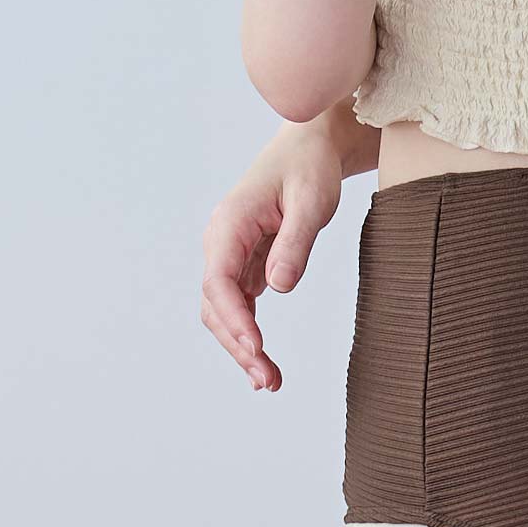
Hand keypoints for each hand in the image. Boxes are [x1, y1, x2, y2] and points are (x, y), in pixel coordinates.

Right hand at [200, 122, 345, 393]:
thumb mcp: (311, 202)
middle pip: (215, 304)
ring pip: (223, 310)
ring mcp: (230, 253)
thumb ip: (295, 243)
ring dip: (241, 346)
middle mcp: (221, 240)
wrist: (311, 145)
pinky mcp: (245, 262)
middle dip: (237, 344)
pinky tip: (262, 361)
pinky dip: (248, 333)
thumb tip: (278, 289)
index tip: (257, 348)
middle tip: (269, 380)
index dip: (235, 319)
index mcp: (230, 223)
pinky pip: (238, 304)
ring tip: (269, 381)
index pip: (219, 280)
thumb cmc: (311, 167)